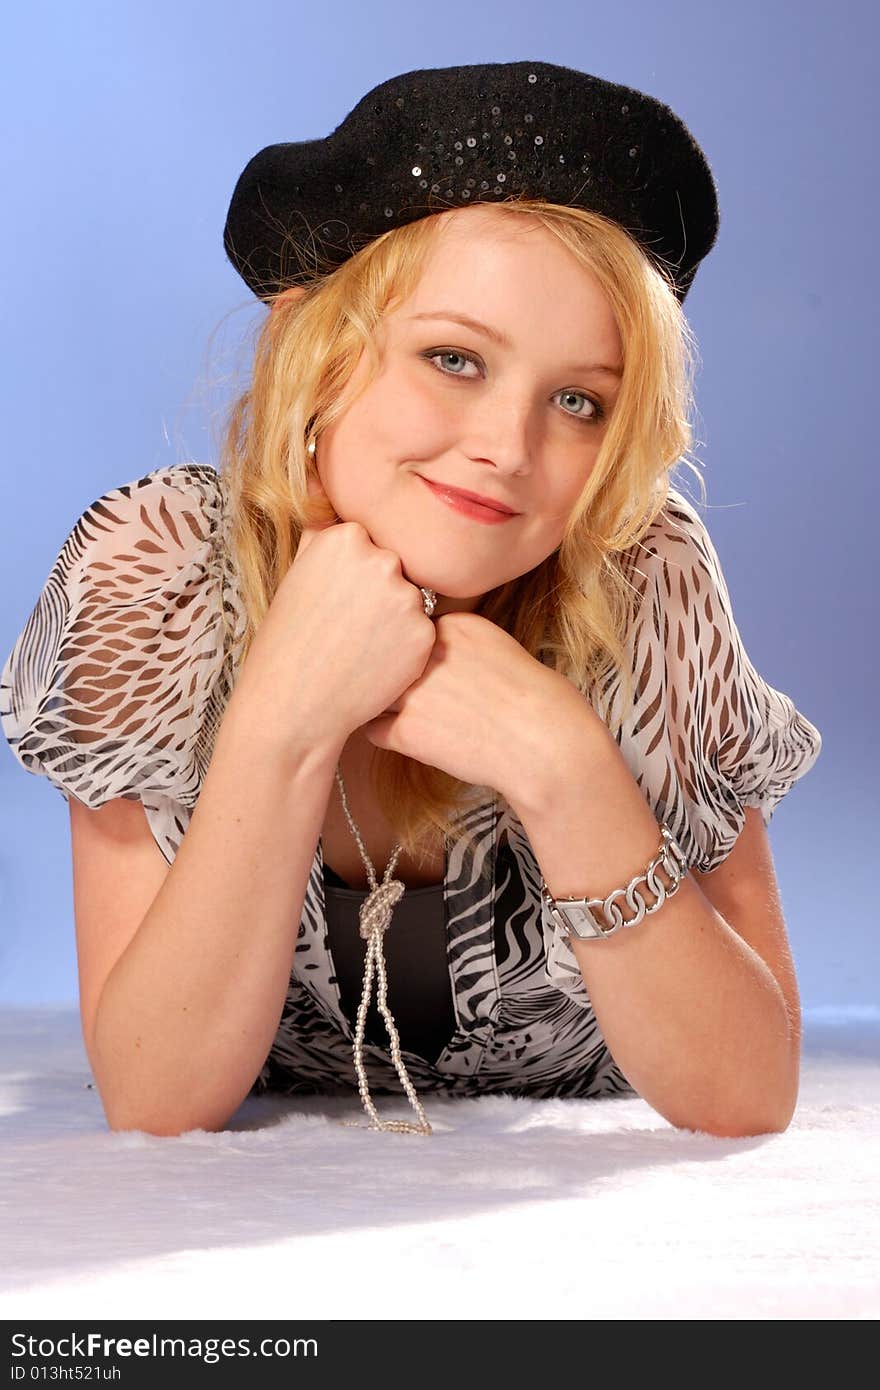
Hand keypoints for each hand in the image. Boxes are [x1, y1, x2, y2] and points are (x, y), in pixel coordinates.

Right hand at [231, 472, 436, 752]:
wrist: (293, 703)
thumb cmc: (290, 638)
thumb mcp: (299, 568)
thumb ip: (321, 520)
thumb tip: (318, 469)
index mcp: (347, 536)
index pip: (374, 544)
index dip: (356, 579)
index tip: (334, 604)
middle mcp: (380, 559)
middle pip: (398, 569)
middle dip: (380, 597)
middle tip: (346, 629)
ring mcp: (405, 597)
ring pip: (414, 600)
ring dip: (396, 621)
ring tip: (357, 646)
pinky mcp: (424, 633)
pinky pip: (426, 632)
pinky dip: (407, 648)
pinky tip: (375, 663)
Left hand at [361, 610, 581, 801]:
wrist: (549, 745)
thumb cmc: (538, 703)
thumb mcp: (501, 650)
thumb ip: (461, 648)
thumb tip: (429, 663)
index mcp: (454, 625)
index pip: (409, 633)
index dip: (413, 657)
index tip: (428, 676)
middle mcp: (429, 651)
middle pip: (387, 659)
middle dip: (393, 679)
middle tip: (406, 697)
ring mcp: (414, 691)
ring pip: (374, 693)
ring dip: (384, 706)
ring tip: (405, 719)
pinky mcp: (408, 731)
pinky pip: (373, 730)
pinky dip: (386, 736)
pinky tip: (412, 741)